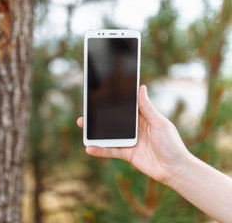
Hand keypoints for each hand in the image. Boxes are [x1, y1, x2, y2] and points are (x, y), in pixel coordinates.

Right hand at [77, 85, 192, 185]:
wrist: (175, 169)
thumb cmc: (172, 144)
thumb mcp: (160, 123)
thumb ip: (148, 108)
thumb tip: (141, 88)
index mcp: (142, 118)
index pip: (125, 107)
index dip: (114, 100)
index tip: (101, 93)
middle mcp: (134, 128)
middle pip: (113, 120)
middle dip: (99, 115)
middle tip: (86, 110)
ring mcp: (129, 141)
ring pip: (108, 134)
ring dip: (95, 131)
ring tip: (83, 125)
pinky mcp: (126, 154)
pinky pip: (110, 151)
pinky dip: (100, 150)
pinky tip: (89, 148)